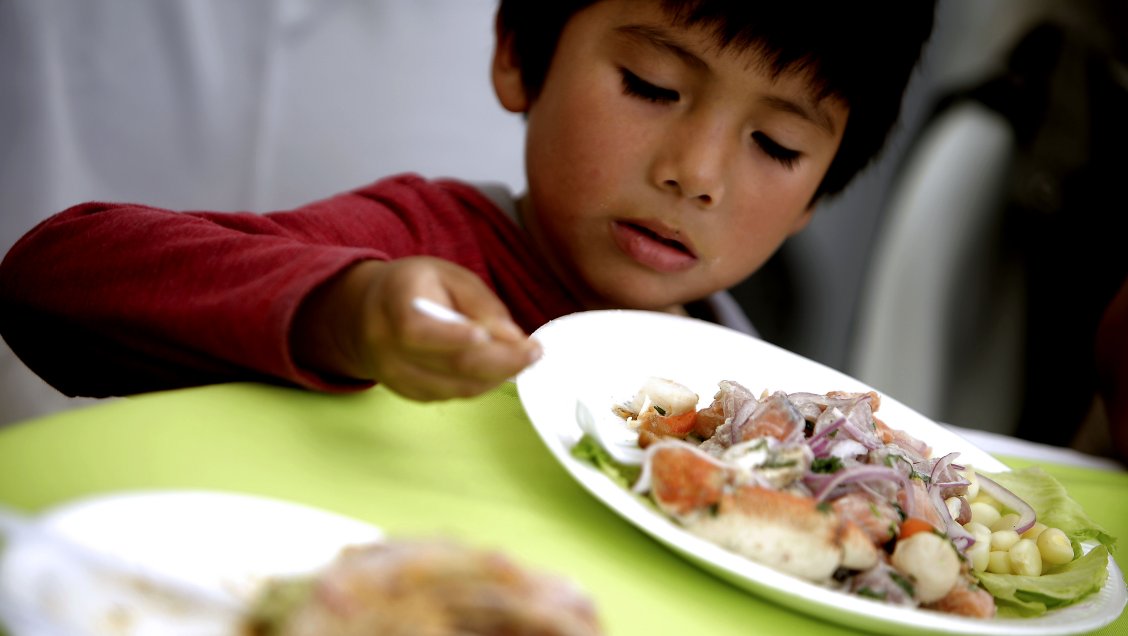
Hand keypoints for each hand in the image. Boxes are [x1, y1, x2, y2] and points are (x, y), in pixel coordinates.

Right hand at [292, 257, 540, 400]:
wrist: (365, 313)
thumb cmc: (414, 287)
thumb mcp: (448, 276)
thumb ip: (482, 304)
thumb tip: (513, 338)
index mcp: (393, 305)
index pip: (419, 330)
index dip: (456, 337)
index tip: (495, 337)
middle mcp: (387, 346)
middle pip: (449, 365)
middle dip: (500, 361)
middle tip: (534, 352)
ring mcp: (395, 376)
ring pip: (456, 386)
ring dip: (496, 376)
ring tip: (522, 357)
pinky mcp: (408, 393)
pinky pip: (453, 395)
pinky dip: (481, 384)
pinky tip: (497, 368)